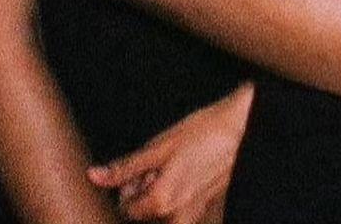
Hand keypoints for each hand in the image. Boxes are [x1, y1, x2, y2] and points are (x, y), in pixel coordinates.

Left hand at [87, 82, 253, 222]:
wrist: (247, 126)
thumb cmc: (204, 131)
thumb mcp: (160, 145)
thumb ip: (125, 167)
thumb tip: (94, 176)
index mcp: (160, 202)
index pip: (126, 207)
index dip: (130, 183)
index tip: (145, 164)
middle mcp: (176, 216)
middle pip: (145, 212)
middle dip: (147, 187)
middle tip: (164, 159)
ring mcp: (194, 213)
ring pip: (164, 210)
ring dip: (164, 190)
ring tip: (179, 162)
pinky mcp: (207, 206)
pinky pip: (182, 207)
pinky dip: (180, 190)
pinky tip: (192, 166)